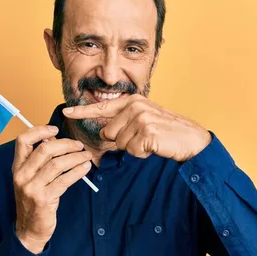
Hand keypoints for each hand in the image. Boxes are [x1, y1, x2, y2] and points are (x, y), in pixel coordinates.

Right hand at [12, 125, 92, 253]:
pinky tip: (85, 168)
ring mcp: (31, 187)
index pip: (23, 140)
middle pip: (45, 149)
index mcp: (17, 167)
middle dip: (66, 144)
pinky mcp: (43, 198)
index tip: (55, 129)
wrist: (29, 229)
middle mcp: (21, 175)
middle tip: (79, 145)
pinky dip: (77, 171)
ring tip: (86, 156)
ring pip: (57, 164)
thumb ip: (40, 160)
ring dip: (75, 157)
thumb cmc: (34, 200)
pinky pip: (64, 180)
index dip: (39, 131)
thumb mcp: (31, 178)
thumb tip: (55, 138)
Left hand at [63, 94, 211, 161]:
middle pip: (108, 133)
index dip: (82, 111)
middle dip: (122, 141)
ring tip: (150, 141)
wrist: (191, 139)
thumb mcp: (143, 120)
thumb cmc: (166, 132)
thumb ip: (123, 123)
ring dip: (133, 148)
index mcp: (132, 101)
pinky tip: (154, 146)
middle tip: (143, 138)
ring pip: (119, 144)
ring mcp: (141, 118)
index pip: (101, 107)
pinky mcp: (147, 132)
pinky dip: (142, 153)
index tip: (65, 112)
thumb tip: (104, 134)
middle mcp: (134, 106)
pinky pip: (131, 150)